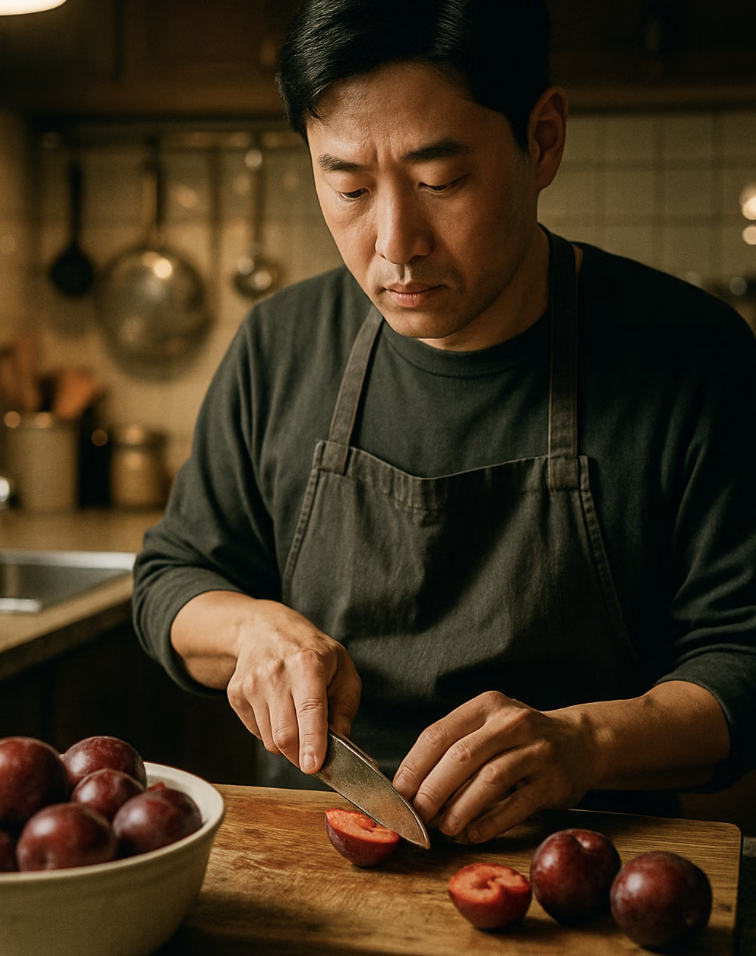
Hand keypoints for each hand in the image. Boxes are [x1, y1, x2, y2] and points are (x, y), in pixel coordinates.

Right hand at [223, 599, 361, 774]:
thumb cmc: (310, 651)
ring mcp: (251, 684)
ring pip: (269, 740)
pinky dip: (270, 733)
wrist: (264, 629)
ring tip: (296, 720)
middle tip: (313, 757)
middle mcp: (276, 673)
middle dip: (301, 756)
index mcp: (308, 663)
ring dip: (287, 744)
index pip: (310, 710)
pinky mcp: (236, 694)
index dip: (312, 742)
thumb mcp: (341, 667)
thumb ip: (345, 706)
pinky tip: (278, 710)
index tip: (313, 766)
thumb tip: (340, 741)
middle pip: (285, 735)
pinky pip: (256, 733)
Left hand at [392, 691, 594, 842]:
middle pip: (461, 756)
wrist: (581, 742)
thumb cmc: (519, 740)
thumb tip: (409, 788)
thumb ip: (454, 748)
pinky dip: (490, 822)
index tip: (397, 794)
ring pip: (489, 780)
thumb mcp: (488, 727)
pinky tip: (472, 833)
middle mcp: (511, 722)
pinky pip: (516, 805)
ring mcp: (536, 750)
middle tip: (417, 816)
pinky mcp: (554, 781)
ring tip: (444, 828)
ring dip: (460, 808)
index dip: (413, 766)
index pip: (438, 734)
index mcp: (486, 706)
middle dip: (432, 790)